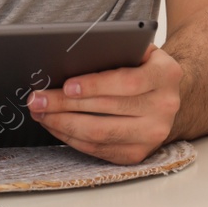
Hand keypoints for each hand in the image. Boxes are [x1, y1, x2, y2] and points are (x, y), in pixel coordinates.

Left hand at [26, 44, 182, 164]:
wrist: (168, 96)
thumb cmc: (145, 69)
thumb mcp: (140, 52)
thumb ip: (117, 52)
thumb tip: (72, 60)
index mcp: (166, 75)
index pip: (128, 82)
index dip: (95, 85)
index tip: (67, 86)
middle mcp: (164, 107)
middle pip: (107, 110)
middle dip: (65, 105)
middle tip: (38, 100)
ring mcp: (152, 135)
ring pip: (99, 134)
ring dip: (63, 124)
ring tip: (42, 114)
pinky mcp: (138, 154)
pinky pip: (98, 149)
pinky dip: (72, 139)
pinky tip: (57, 127)